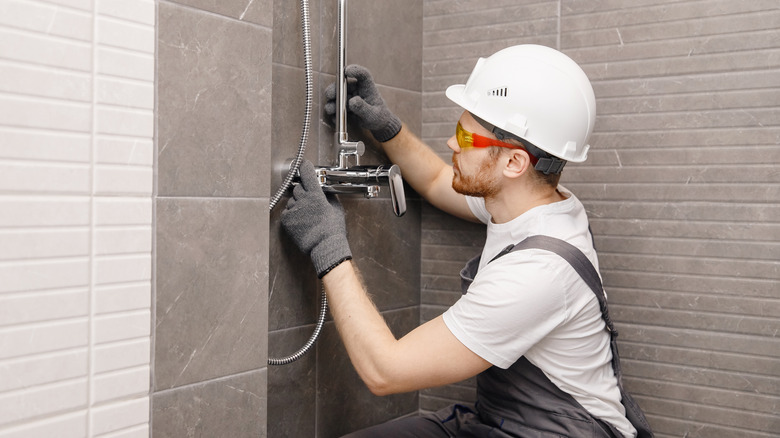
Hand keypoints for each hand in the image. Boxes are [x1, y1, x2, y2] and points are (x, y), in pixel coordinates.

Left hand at [281, 161, 351, 277]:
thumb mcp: (336, 209)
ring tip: (306, 215)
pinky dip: (292, 214)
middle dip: (302, 191)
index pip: (307, 175)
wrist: (324, 247)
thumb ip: (329, 197)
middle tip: (308, 200)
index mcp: (316, 196)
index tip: (303, 164)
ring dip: (297, 204)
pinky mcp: (286, 220)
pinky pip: (287, 211)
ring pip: (292, 200)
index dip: (305, 167)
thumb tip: (324, 190)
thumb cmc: (333, 230)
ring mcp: (293, 210)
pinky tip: (301, 221)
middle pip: (298, 188)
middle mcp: (303, 201)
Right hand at [325, 65, 401, 141]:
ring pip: (337, 96)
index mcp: (368, 88)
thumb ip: (363, 108)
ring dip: (332, 102)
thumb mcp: (373, 115)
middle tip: (329, 94)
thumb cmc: (378, 117)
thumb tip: (352, 101)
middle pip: (344, 84)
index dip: (355, 71)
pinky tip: (336, 120)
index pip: (363, 75)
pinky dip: (334, 113)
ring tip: (330, 110)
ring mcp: (349, 98)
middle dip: (335, 89)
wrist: (377, 127)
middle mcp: (357, 90)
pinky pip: (336, 108)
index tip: (346, 71)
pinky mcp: (344, 107)